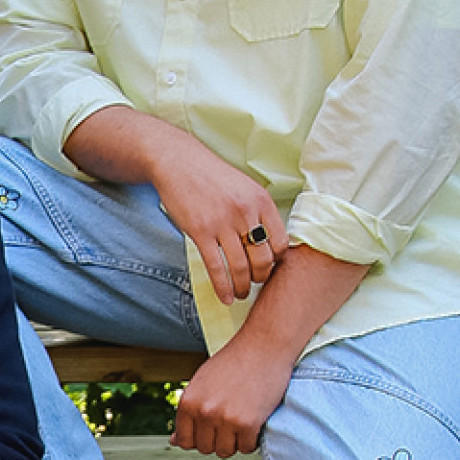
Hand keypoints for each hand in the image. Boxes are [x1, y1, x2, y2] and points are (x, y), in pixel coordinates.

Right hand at [149, 141, 287, 305]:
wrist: (179, 162)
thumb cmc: (212, 176)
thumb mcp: (245, 187)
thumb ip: (258, 211)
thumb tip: (268, 242)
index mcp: (261, 201)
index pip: (281, 243)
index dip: (277, 261)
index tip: (269, 267)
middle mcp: (245, 212)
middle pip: (263, 258)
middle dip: (261, 277)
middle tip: (255, 283)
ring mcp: (222, 223)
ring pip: (240, 267)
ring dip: (242, 287)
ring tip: (241, 294)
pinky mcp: (200, 231)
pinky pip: (216, 266)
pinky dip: (222, 287)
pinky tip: (225, 297)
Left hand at [172, 328, 296, 458]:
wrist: (264, 346)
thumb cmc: (234, 362)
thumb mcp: (202, 383)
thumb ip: (188, 412)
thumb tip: (174, 441)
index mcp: (188, 402)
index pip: (184, 441)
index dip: (198, 438)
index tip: (210, 429)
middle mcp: (203, 412)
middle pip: (205, 448)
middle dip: (217, 439)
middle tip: (230, 420)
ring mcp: (225, 419)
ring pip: (225, 451)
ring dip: (234, 441)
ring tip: (242, 420)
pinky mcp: (248, 424)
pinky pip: (246, 448)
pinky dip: (251, 440)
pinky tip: (254, 421)